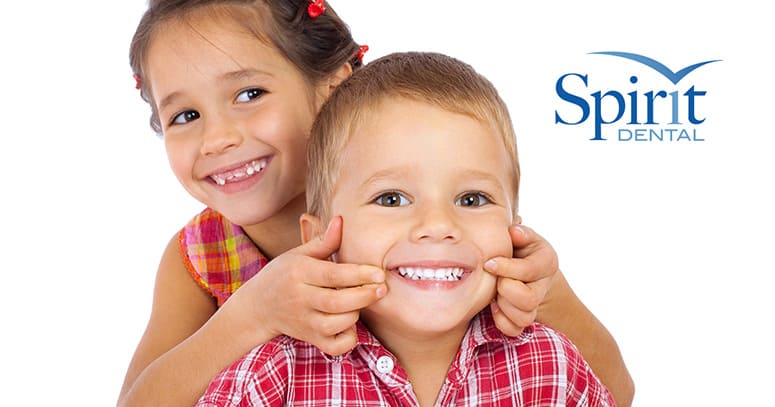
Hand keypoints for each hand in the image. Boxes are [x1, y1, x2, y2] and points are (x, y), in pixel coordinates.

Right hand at [234, 217, 385, 354]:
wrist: (258, 307)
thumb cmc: (283, 275)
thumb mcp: (298, 254)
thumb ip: (323, 241)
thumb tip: (341, 221)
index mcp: (298, 273)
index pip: (333, 274)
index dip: (359, 274)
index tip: (379, 272)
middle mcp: (300, 299)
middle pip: (337, 302)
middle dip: (364, 296)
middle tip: (382, 288)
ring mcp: (304, 322)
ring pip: (336, 324)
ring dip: (355, 314)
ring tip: (359, 302)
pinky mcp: (309, 339)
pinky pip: (334, 346)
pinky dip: (348, 339)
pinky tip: (349, 324)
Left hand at [484, 223, 558, 335]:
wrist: (523, 268)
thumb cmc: (518, 247)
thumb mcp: (521, 235)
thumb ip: (519, 233)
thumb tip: (514, 232)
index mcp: (546, 261)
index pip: (529, 270)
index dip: (506, 268)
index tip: (488, 264)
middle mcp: (544, 285)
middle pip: (528, 299)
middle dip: (505, 290)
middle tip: (494, 281)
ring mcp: (536, 305)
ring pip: (524, 318)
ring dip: (503, 307)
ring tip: (494, 294)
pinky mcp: (524, 319)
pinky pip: (515, 330)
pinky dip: (501, 321)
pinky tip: (494, 307)